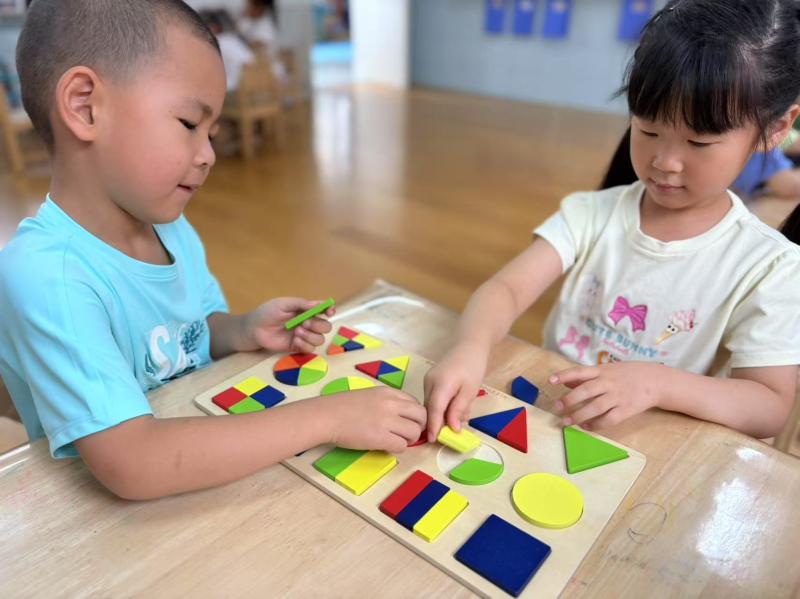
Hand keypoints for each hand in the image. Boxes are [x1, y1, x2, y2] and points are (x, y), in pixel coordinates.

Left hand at [246, 298, 334, 352]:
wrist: (254, 329)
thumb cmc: (267, 313)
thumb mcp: (283, 304)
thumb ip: (301, 304)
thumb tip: (319, 303)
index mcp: (306, 311)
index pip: (324, 311)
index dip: (329, 311)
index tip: (329, 312)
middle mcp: (308, 324)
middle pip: (326, 327)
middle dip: (318, 325)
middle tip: (304, 323)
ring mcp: (304, 336)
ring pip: (320, 339)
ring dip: (311, 336)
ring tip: (296, 332)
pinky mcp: (297, 347)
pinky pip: (310, 349)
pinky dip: (305, 344)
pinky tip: (295, 340)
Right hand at [320, 387, 426, 452]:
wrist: (327, 416)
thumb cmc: (343, 407)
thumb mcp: (370, 395)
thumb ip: (388, 402)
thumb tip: (402, 415)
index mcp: (389, 392)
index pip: (415, 403)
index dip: (414, 415)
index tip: (407, 422)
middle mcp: (391, 404)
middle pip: (422, 416)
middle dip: (419, 426)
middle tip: (409, 433)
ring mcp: (387, 421)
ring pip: (415, 432)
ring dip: (410, 439)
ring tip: (398, 440)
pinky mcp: (381, 438)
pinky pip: (402, 445)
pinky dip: (398, 448)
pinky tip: (388, 446)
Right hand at [424, 341, 488, 438]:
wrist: (469, 345)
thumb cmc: (473, 367)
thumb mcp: (470, 390)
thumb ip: (459, 409)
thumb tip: (452, 428)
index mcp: (441, 384)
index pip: (434, 410)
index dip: (434, 426)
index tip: (433, 441)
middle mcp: (430, 382)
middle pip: (430, 408)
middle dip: (440, 422)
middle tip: (454, 431)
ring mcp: (428, 380)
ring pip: (431, 404)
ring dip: (443, 413)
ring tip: (462, 413)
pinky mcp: (430, 379)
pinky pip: (433, 397)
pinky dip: (442, 405)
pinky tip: (456, 404)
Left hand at [549, 362, 663, 429]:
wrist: (656, 380)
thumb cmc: (627, 374)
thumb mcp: (607, 369)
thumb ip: (586, 376)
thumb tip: (565, 381)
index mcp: (602, 371)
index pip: (580, 372)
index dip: (564, 376)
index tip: (550, 380)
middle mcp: (609, 383)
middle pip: (586, 390)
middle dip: (570, 399)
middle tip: (557, 407)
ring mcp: (618, 397)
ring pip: (596, 407)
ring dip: (579, 415)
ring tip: (566, 421)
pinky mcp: (626, 410)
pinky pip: (609, 419)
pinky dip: (596, 425)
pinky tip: (586, 427)